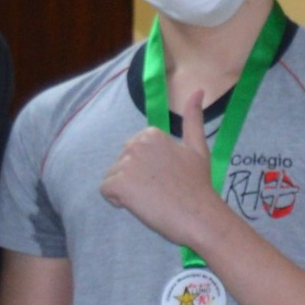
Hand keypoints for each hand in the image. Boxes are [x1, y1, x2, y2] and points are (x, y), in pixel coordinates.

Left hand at [98, 99, 226, 253]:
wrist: (198, 214)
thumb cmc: (198, 184)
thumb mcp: (198, 147)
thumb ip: (194, 118)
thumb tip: (198, 90)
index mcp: (150, 134)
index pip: (132, 154)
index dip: (146, 171)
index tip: (165, 180)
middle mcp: (135, 144)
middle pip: (120, 165)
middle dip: (134, 180)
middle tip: (159, 191)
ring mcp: (126, 163)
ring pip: (112, 178)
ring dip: (127, 192)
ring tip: (151, 199)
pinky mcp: (119, 184)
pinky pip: (106, 191)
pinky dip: (118, 201)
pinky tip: (139, 205)